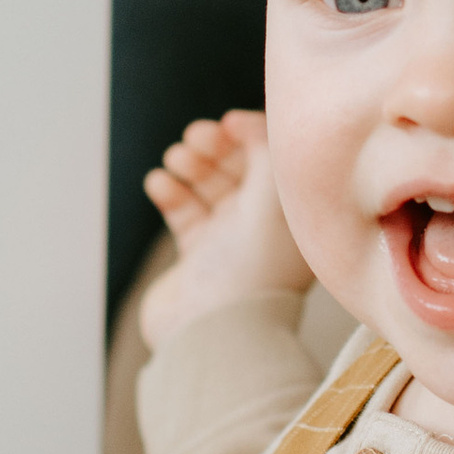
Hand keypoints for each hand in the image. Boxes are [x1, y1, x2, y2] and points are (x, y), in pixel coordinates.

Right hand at [140, 109, 313, 343]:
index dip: (250, 133)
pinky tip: (160, 184)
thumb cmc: (252, 266)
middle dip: (216, 145)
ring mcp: (230, 239)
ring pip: (208, 183)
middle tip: (197, 138)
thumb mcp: (271, 194)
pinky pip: (183, 208)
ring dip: (190, 164)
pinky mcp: (197, 254)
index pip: (275, 158)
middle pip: (240, 166)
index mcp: (293, 212)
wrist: (214, 329)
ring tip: (177, 161)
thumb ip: (264, 148)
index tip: (228, 124)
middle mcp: (266, 225)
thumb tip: (243, 124)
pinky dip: (169, 190)